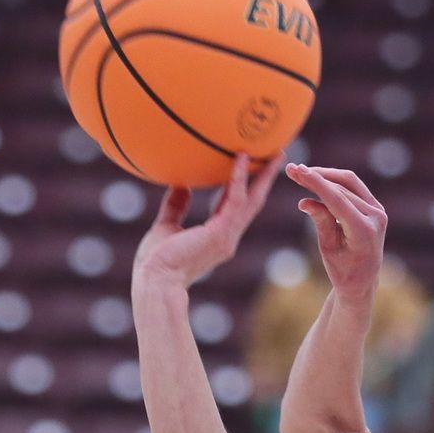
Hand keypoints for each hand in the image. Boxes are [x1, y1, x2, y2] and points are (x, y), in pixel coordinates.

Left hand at [132, 151, 284, 294]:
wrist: (156, 280)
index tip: (252, 167)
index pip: (236, 207)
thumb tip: (181, 184)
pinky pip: (235, 199)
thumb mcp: (165, 226)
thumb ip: (175, 206)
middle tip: (277, 156)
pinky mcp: (221, 233)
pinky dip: (239, 177)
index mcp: (217, 237)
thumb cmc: (156, 262)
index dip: (244, 186)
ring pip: (252, 200)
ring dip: (264, 175)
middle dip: (266, 180)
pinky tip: (242, 157)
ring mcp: (228, 237)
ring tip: (273, 152)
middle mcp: (228, 237)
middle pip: (252, 203)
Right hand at [285, 163, 386, 307]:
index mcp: (364, 233)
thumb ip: (321, 223)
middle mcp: (376, 218)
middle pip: (341, 189)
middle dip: (315, 178)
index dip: (317, 184)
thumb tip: (305, 201)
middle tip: (291, 170)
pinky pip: (353, 187)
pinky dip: (334, 182)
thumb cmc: (342, 271)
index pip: (338, 200)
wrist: (363, 282)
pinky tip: (316, 180)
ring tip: (301, 173)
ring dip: (324, 176)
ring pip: (348, 183)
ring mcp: (378, 211)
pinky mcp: (375, 206)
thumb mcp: (328, 250)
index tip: (298, 171)